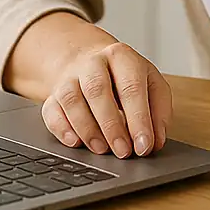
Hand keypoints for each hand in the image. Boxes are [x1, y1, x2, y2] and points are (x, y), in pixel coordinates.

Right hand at [41, 39, 173, 158]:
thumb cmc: (126, 79)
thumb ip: (158, 112)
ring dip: (88, 129)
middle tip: (123, 152)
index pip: (131, 87)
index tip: (144, 145)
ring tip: (102, 150)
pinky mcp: (53, 94)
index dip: (139, 119)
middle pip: (98, 90)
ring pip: (72, 100)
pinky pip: (51, 111)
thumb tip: (155, 141)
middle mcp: (93, 63)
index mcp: (122, 57)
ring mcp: (70, 77)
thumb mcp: (151, 85)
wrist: (90, 61)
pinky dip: (62, 129)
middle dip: (112, 126)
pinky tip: (75, 142)